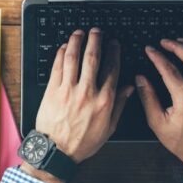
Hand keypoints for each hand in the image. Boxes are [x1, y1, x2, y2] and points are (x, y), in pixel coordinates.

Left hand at [35, 28, 133, 164]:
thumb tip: (129, 88)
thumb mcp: (108, 127)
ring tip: (79, 32)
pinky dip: (61, 54)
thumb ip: (119, 105)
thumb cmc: (82, 142)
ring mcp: (68, 90)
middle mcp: (87, 92)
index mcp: (104, 100)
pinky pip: (57, 67)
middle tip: (97, 31)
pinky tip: (65, 47)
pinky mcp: (52, 90)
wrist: (57, 151)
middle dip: (96, 40)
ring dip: (77, 41)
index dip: (114, 53)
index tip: (114, 44)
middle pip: (93, 58)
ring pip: (73, 58)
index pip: (112, 69)